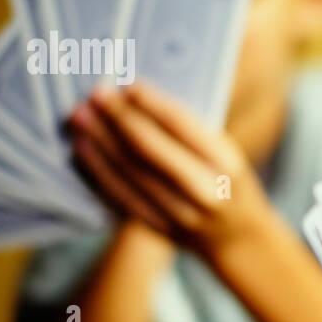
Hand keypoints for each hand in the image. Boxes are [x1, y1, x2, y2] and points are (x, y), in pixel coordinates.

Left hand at [69, 81, 273, 259]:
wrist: (241, 238)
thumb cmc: (230, 181)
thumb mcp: (227, 154)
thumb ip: (191, 133)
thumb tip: (137, 100)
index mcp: (227, 163)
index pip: (182, 126)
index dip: (151, 104)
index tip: (127, 83)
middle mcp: (206, 190)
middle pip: (150, 150)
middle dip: (118, 118)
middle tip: (94, 94)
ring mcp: (183, 215)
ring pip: (132, 173)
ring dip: (101, 143)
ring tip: (80, 118)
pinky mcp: (162, 230)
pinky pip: (124, 199)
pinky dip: (100, 173)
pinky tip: (83, 150)